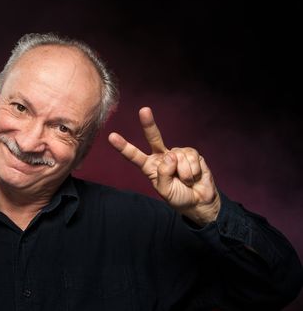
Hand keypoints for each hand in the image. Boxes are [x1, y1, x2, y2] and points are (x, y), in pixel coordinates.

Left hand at [108, 107, 219, 225]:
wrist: (199, 200)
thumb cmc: (178, 196)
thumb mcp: (165, 191)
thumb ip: (163, 175)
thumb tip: (170, 155)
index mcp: (149, 166)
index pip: (134, 155)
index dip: (123, 146)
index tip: (111, 136)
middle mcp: (162, 156)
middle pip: (153, 137)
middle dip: (149, 124)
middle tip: (144, 110)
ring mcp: (176, 153)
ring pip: (177, 158)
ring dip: (184, 174)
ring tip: (186, 181)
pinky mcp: (191, 153)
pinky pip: (191, 159)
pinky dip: (193, 171)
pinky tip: (194, 176)